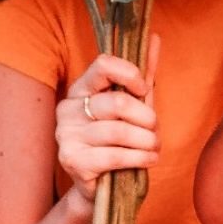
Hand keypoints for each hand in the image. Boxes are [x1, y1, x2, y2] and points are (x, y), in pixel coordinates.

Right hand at [55, 36, 160, 199]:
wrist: (101, 186)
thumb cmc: (119, 140)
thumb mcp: (133, 105)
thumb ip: (143, 74)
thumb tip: (156, 37)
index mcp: (81, 88)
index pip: (104, 64)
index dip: (131, 74)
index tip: (145, 91)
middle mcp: (67, 108)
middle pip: (118, 103)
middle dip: (147, 118)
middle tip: (155, 130)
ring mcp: (66, 135)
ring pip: (119, 131)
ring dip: (147, 141)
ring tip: (154, 147)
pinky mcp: (72, 160)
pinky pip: (115, 155)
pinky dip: (140, 158)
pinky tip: (149, 159)